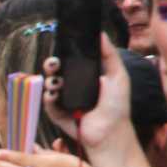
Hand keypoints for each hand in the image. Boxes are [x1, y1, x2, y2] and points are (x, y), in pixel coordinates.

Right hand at [41, 34, 132, 150]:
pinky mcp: (58, 114)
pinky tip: (54, 95)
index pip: (71, 61)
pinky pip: (48, 104)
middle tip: (54, 64)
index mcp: (86, 76)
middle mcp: (73, 87)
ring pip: (49, 86)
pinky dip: (48, 98)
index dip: (65, 53)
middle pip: (56, 71)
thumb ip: (109, 54)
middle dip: (52, 65)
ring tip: (56, 82)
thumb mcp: (118, 75)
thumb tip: (101, 34)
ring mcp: (64, 101)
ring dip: (50, 81)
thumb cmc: (117, 106)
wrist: (110, 132)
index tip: (62, 46)